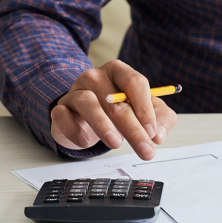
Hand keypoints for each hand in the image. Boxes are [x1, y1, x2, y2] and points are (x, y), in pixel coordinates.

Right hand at [50, 60, 176, 159]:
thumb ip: (161, 119)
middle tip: (145, 150)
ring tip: (116, 143)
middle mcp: (96, 77)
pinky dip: (73, 129)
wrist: (85, 117)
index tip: (152, 132)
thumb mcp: (146, 113)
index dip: (145, 108)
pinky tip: (85, 141)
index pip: (135, 82)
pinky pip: (63, 116)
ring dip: (103, 125)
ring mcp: (76, 91)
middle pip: (115, 101)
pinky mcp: (60, 108)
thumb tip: (159, 135)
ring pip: (88, 103)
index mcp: (120, 72)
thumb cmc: (119, 111)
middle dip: (133, 129)